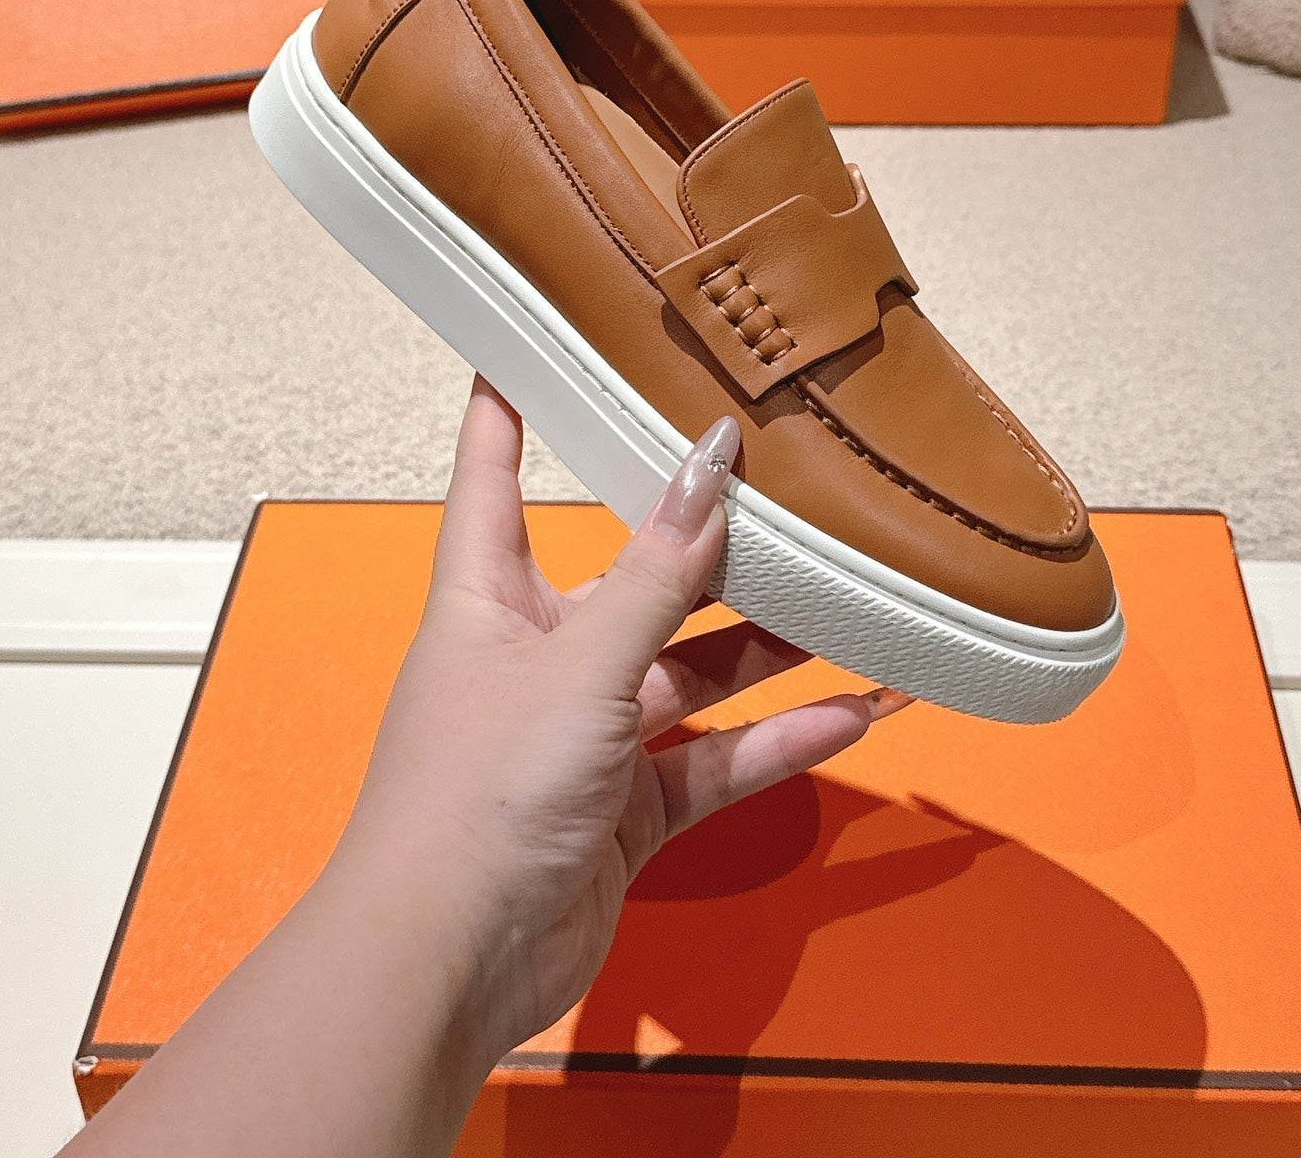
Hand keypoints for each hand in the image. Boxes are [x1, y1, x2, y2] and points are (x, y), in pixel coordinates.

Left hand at [336, 374, 909, 1067]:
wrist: (448, 962)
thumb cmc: (479, 790)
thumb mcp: (581, 663)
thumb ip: (659, 571)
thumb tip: (711, 460)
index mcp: (488, 596)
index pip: (492, 473)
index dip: (509, 405)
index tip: (531, 337)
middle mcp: (536, 653)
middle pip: (629, 575)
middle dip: (704, 541)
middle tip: (785, 487)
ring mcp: (584, 734)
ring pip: (688, 671)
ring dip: (765, 646)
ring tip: (852, 604)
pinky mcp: (623, 809)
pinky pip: (713, 761)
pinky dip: (774, 742)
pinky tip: (849, 717)